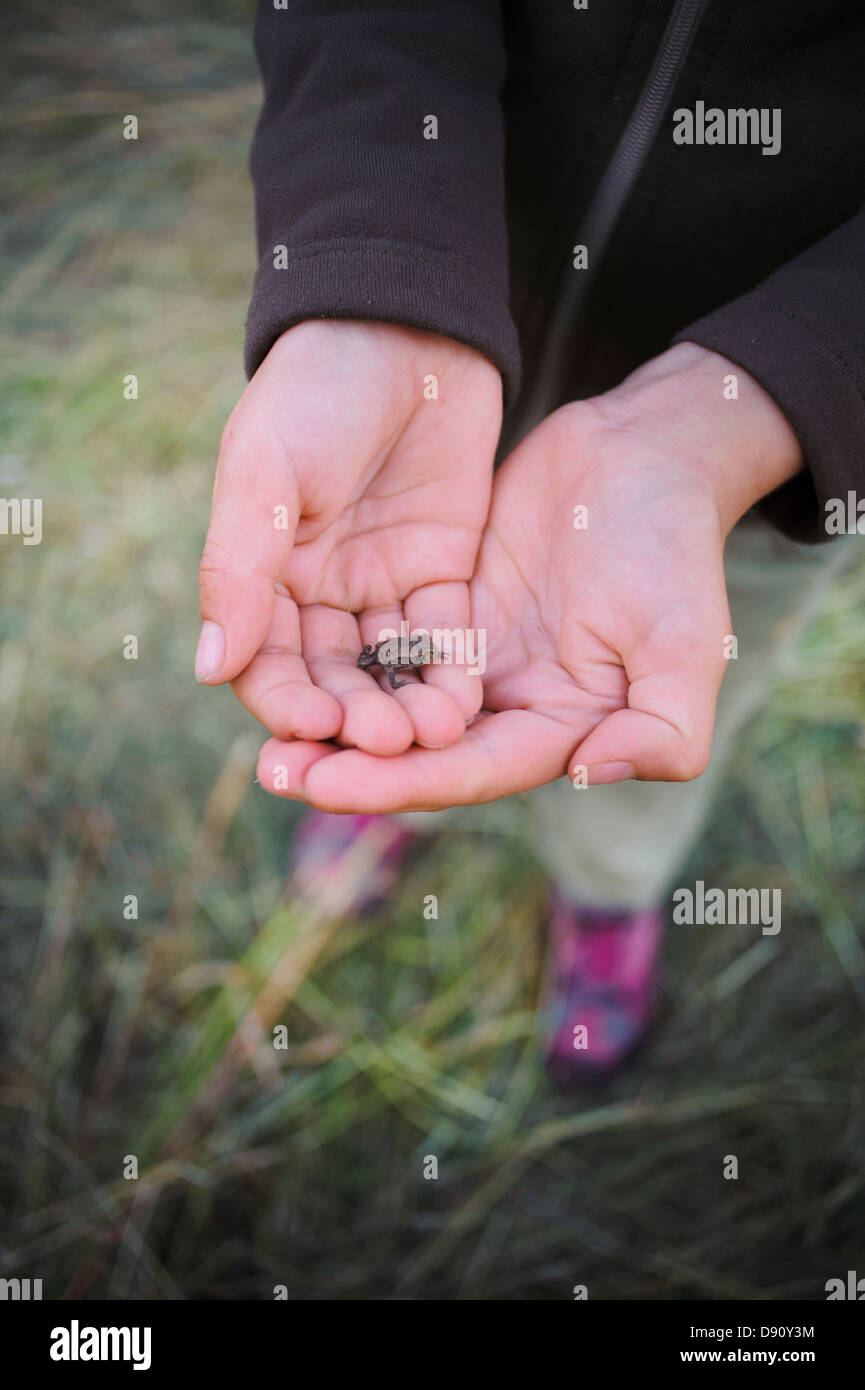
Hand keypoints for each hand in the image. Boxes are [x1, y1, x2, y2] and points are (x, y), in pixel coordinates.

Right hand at [197, 320, 501, 752]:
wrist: (405, 324)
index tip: (316, 728)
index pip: (266, 663)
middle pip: (331, 679)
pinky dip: (451, 671)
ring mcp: (383, 584)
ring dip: (405, 707)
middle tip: (387, 743)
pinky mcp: (443, 571)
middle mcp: (319, 591)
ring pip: (389, 668)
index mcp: (262, 572)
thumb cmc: (316, 391)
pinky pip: (444, 636)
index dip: (286, 703)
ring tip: (430, 736)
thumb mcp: (264, 474)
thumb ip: (236, 570)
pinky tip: (464, 704)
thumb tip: (209, 668)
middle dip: (355, 717)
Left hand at [256, 344, 802, 809]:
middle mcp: (506, 707)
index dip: (397, 782)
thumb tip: (587, 771)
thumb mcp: (687, 644)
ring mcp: (472, 660)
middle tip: (273, 772)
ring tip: (265, 734)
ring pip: (390, 702)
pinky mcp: (446, 610)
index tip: (325, 784)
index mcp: (558, 729)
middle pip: (415, 752)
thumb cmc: (674, 548)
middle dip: (346, 765)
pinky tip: (283, 660)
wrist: (643, 454)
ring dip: (331, 721)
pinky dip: (341, 659)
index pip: (469, 770)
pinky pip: (384, 643)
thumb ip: (661, 728)